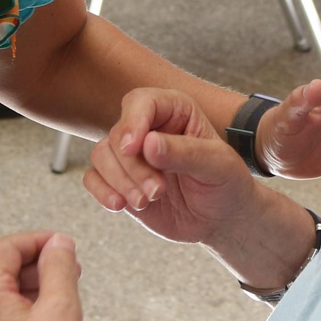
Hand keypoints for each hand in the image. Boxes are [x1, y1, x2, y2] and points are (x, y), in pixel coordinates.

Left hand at [0, 232, 87, 320]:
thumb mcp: (62, 307)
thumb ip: (59, 266)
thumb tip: (58, 243)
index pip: (3, 249)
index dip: (36, 241)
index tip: (62, 245)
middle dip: (36, 266)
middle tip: (69, 271)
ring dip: (30, 291)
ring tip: (63, 300)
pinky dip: (20, 315)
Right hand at [84, 88, 259, 246]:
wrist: (222, 219)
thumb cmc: (227, 183)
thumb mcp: (217, 165)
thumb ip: (185, 152)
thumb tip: (148, 143)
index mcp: (174, 111)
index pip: (141, 102)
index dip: (132, 122)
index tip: (133, 148)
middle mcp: (148, 128)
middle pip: (118, 135)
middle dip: (133, 167)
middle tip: (157, 192)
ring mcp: (132, 156)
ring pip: (101, 155)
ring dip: (119, 182)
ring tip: (146, 201)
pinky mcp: (120, 181)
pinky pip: (93, 178)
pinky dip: (102, 192)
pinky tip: (120, 206)